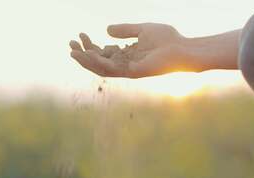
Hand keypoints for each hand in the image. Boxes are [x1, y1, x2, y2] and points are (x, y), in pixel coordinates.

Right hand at [69, 23, 196, 77]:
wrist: (182, 49)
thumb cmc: (167, 40)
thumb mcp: (142, 30)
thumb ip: (125, 30)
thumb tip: (106, 29)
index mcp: (126, 55)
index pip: (103, 53)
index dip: (90, 45)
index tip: (80, 34)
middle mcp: (125, 65)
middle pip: (98, 62)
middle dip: (83, 54)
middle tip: (70, 44)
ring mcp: (128, 70)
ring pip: (101, 69)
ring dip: (85, 61)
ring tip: (73, 52)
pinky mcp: (132, 72)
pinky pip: (111, 69)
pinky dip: (98, 62)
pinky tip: (88, 54)